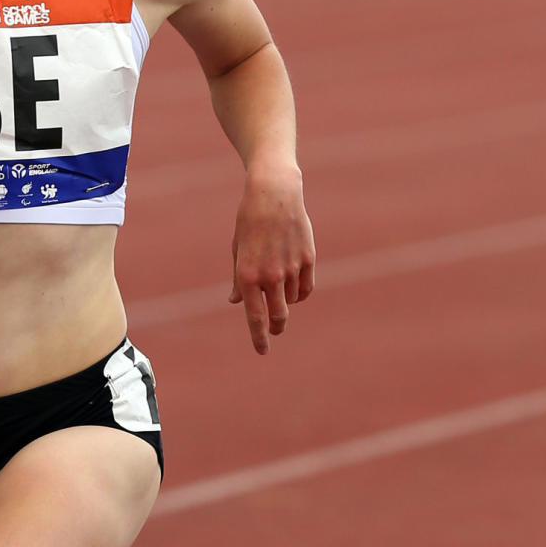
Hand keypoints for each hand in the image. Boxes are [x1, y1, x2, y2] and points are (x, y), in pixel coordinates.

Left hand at [228, 163, 315, 353]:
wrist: (273, 195)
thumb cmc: (249, 223)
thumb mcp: (237, 251)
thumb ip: (239, 280)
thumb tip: (237, 302)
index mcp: (248, 276)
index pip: (255, 317)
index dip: (259, 337)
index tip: (262, 351)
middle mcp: (270, 276)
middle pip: (278, 316)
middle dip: (276, 327)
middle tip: (274, 330)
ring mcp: (291, 269)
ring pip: (291, 300)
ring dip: (285, 300)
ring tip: (277, 283)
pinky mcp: (308, 259)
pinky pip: (305, 288)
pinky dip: (300, 292)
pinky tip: (293, 285)